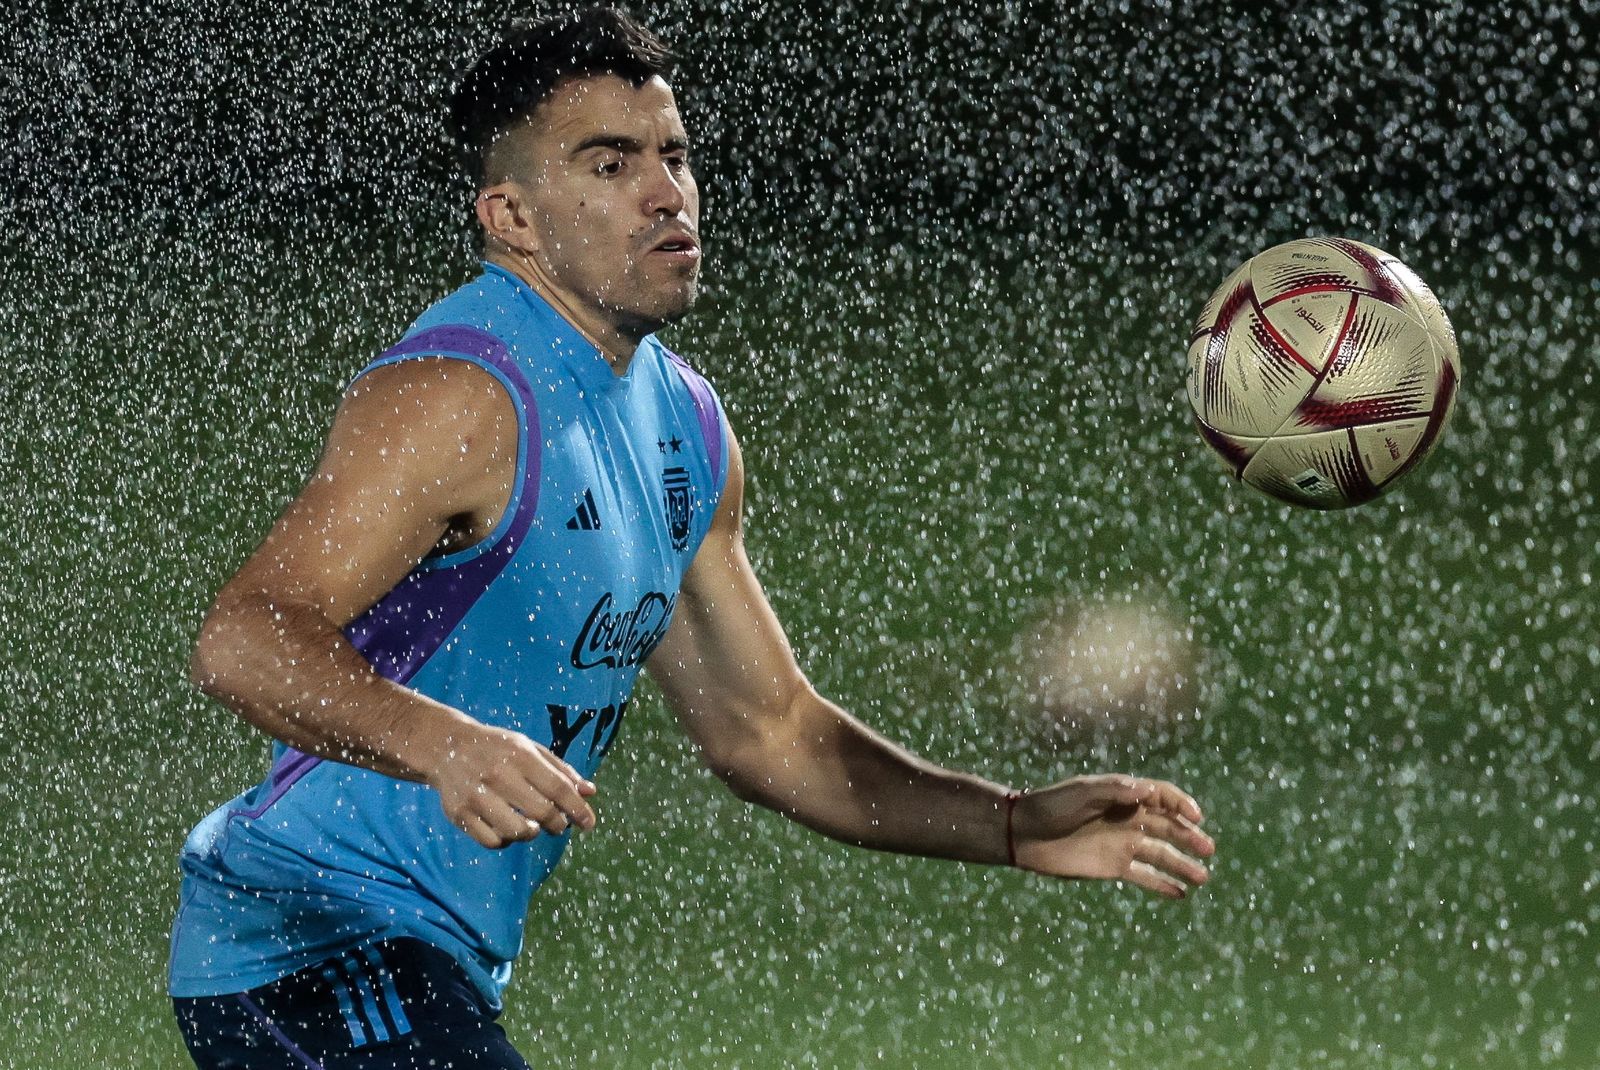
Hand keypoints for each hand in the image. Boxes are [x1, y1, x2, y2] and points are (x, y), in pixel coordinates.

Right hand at [425, 726, 598, 848]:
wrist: (446, 747)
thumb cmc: (498, 749)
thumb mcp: (530, 749)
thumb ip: (561, 771)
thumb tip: (590, 792)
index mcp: (520, 756)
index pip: (558, 788)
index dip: (578, 808)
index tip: (589, 823)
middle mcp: (498, 775)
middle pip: (541, 812)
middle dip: (558, 824)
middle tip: (559, 825)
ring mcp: (476, 796)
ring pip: (516, 832)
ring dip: (532, 834)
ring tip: (532, 826)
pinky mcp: (459, 814)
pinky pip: (492, 841)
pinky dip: (506, 841)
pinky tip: (507, 828)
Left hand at [1010, 774, 1213, 898]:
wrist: (1025, 834)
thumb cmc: (1052, 806)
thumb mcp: (1082, 791)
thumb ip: (1114, 790)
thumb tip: (1146, 789)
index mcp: (1124, 795)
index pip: (1162, 796)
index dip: (1182, 804)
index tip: (1196, 818)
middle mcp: (1129, 819)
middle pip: (1168, 826)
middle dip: (1190, 836)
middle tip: (1208, 849)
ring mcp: (1123, 844)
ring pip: (1161, 854)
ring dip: (1183, 864)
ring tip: (1203, 877)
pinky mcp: (1114, 866)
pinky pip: (1144, 875)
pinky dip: (1162, 884)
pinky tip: (1180, 894)